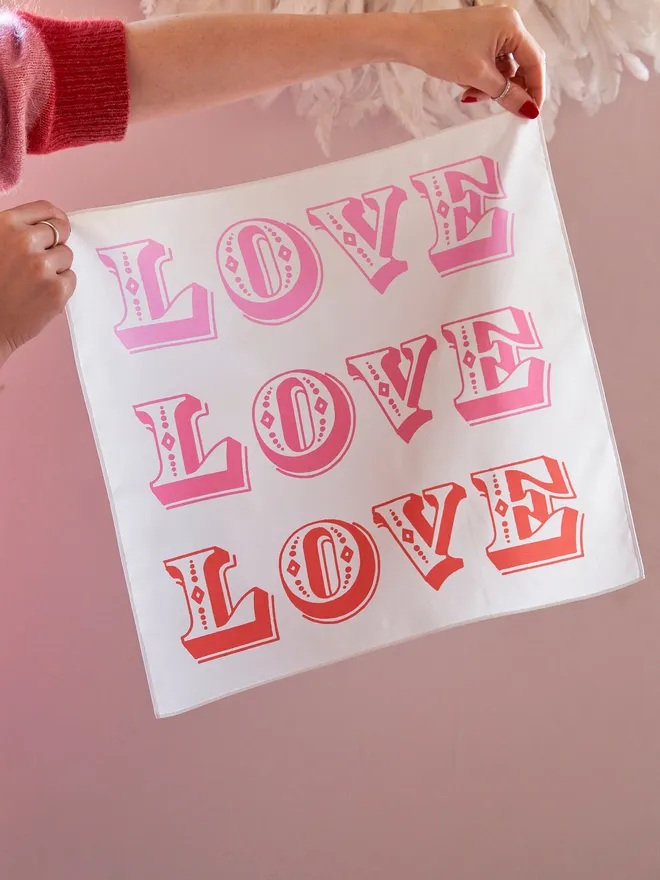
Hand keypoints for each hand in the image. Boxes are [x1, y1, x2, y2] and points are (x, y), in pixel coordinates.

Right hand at [0, 201, 74, 366]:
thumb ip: (14, 231)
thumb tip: (49, 223)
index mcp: (6, 224)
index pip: (46, 209)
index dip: (55, 218)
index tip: (57, 225)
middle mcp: (24, 241)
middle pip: (61, 231)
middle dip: (55, 245)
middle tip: (41, 262)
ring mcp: (42, 266)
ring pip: (67, 256)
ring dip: (57, 267)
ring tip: (35, 281)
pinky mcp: (56, 290)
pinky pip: (71, 279)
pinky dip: (61, 287)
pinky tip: (41, 295)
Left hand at [396, 5, 544, 118]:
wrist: (409, 39)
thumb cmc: (441, 49)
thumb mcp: (479, 77)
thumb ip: (507, 94)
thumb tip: (528, 110)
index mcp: (511, 25)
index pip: (535, 61)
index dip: (535, 89)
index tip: (531, 112)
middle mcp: (505, 23)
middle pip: (521, 64)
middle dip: (510, 88)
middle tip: (504, 108)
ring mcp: (491, 29)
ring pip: (504, 67)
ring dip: (492, 87)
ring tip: (471, 94)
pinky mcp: (478, 37)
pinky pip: (491, 63)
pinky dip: (482, 78)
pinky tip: (466, 86)